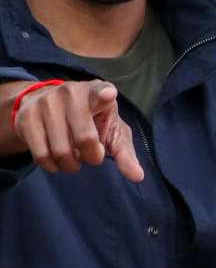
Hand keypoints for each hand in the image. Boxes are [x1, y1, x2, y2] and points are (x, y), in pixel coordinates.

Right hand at [2, 78, 142, 180]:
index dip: (103, 94)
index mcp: (94, 92)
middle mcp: (69, 92)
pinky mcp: (27, 117)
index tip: (108, 94)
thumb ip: (124, 153)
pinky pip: (42, 156)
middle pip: (85, 139)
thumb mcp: (111, 132)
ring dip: (71, 164)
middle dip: (92, 158)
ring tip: (73, 154)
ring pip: (62, 152)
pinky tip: (57, 157)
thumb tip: (137, 177)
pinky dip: (53, 166)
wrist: (45, 104)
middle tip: (91, 154)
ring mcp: (45, 103)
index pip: (99, 91)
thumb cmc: (89, 120)